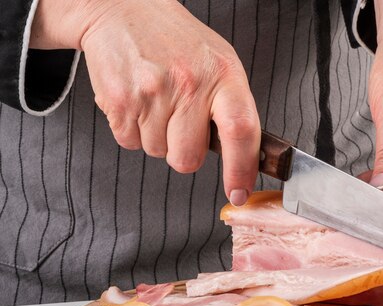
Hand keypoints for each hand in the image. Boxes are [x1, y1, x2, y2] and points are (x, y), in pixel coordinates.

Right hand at [31, 0, 259, 205]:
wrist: (123, 10)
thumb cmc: (178, 43)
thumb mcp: (220, 64)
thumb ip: (232, 109)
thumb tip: (245, 162)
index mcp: (224, 75)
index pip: (241, 130)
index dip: (241, 169)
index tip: (239, 193)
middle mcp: (190, 83)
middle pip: (188, 159)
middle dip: (184, 151)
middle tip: (180, 119)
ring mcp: (152, 92)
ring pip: (157, 153)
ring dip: (157, 136)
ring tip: (157, 100)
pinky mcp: (119, 99)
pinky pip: (128, 142)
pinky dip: (132, 129)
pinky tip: (137, 99)